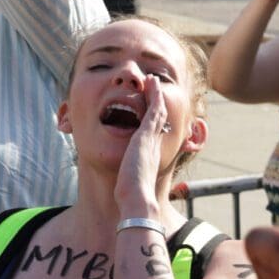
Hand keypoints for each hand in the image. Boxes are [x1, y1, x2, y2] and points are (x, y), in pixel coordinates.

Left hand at [115, 75, 168, 217]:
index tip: (151, 107)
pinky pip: (153, 110)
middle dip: (156, 102)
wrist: (138, 198)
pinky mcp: (146, 134)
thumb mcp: (130, 184)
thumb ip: (128, 182)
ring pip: (157, 110)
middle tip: (155, 87)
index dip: (154, 117)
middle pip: (158, 117)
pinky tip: (152, 83)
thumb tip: (120, 191)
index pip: (153, 131)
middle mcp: (154, 144)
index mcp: (150, 154)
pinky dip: (154, 96)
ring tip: (153, 81)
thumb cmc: (132, 196)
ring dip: (155, 94)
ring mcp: (152, 138)